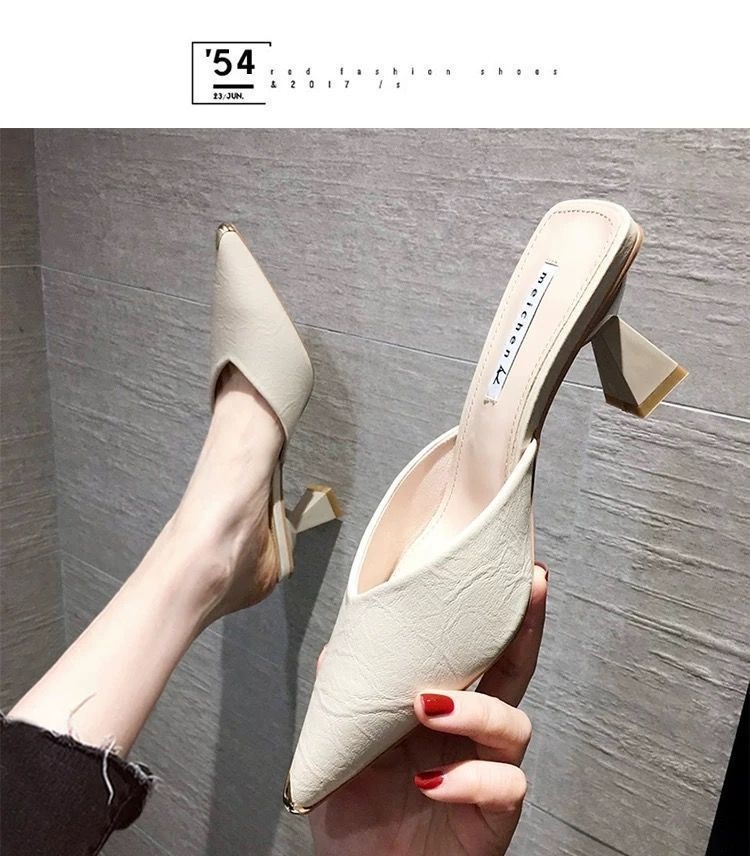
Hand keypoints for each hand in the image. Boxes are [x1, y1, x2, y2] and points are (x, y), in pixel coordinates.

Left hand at [310, 564, 547, 855]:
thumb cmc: (357, 812)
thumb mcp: (341, 744)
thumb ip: (348, 691)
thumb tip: (348, 639)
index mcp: (439, 707)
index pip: (473, 652)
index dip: (493, 613)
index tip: (510, 569)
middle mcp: (469, 735)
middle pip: (514, 671)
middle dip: (526, 628)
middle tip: (529, 589)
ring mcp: (484, 773)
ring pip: (514, 725)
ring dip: (476, 709)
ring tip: (430, 705)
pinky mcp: (492, 818)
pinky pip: (505, 788)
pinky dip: (471, 779)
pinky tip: (432, 781)